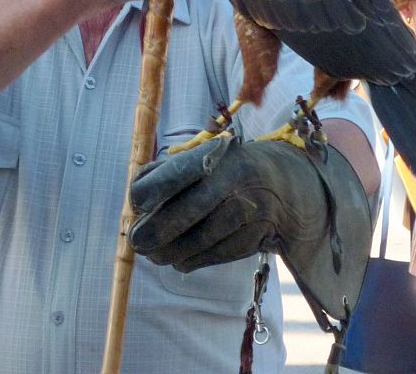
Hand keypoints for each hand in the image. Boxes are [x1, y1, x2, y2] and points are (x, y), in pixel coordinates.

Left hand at [129, 135, 371, 320]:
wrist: (279, 184)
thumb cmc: (222, 171)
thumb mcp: (197, 158)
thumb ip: (162, 175)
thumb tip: (136, 208)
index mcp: (213, 155)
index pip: (173, 174)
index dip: (150, 193)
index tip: (138, 206)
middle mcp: (232, 178)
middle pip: (185, 211)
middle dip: (155, 233)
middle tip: (139, 243)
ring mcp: (248, 208)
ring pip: (198, 240)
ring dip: (170, 253)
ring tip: (157, 255)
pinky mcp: (255, 235)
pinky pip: (214, 255)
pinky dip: (192, 260)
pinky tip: (182, 258)